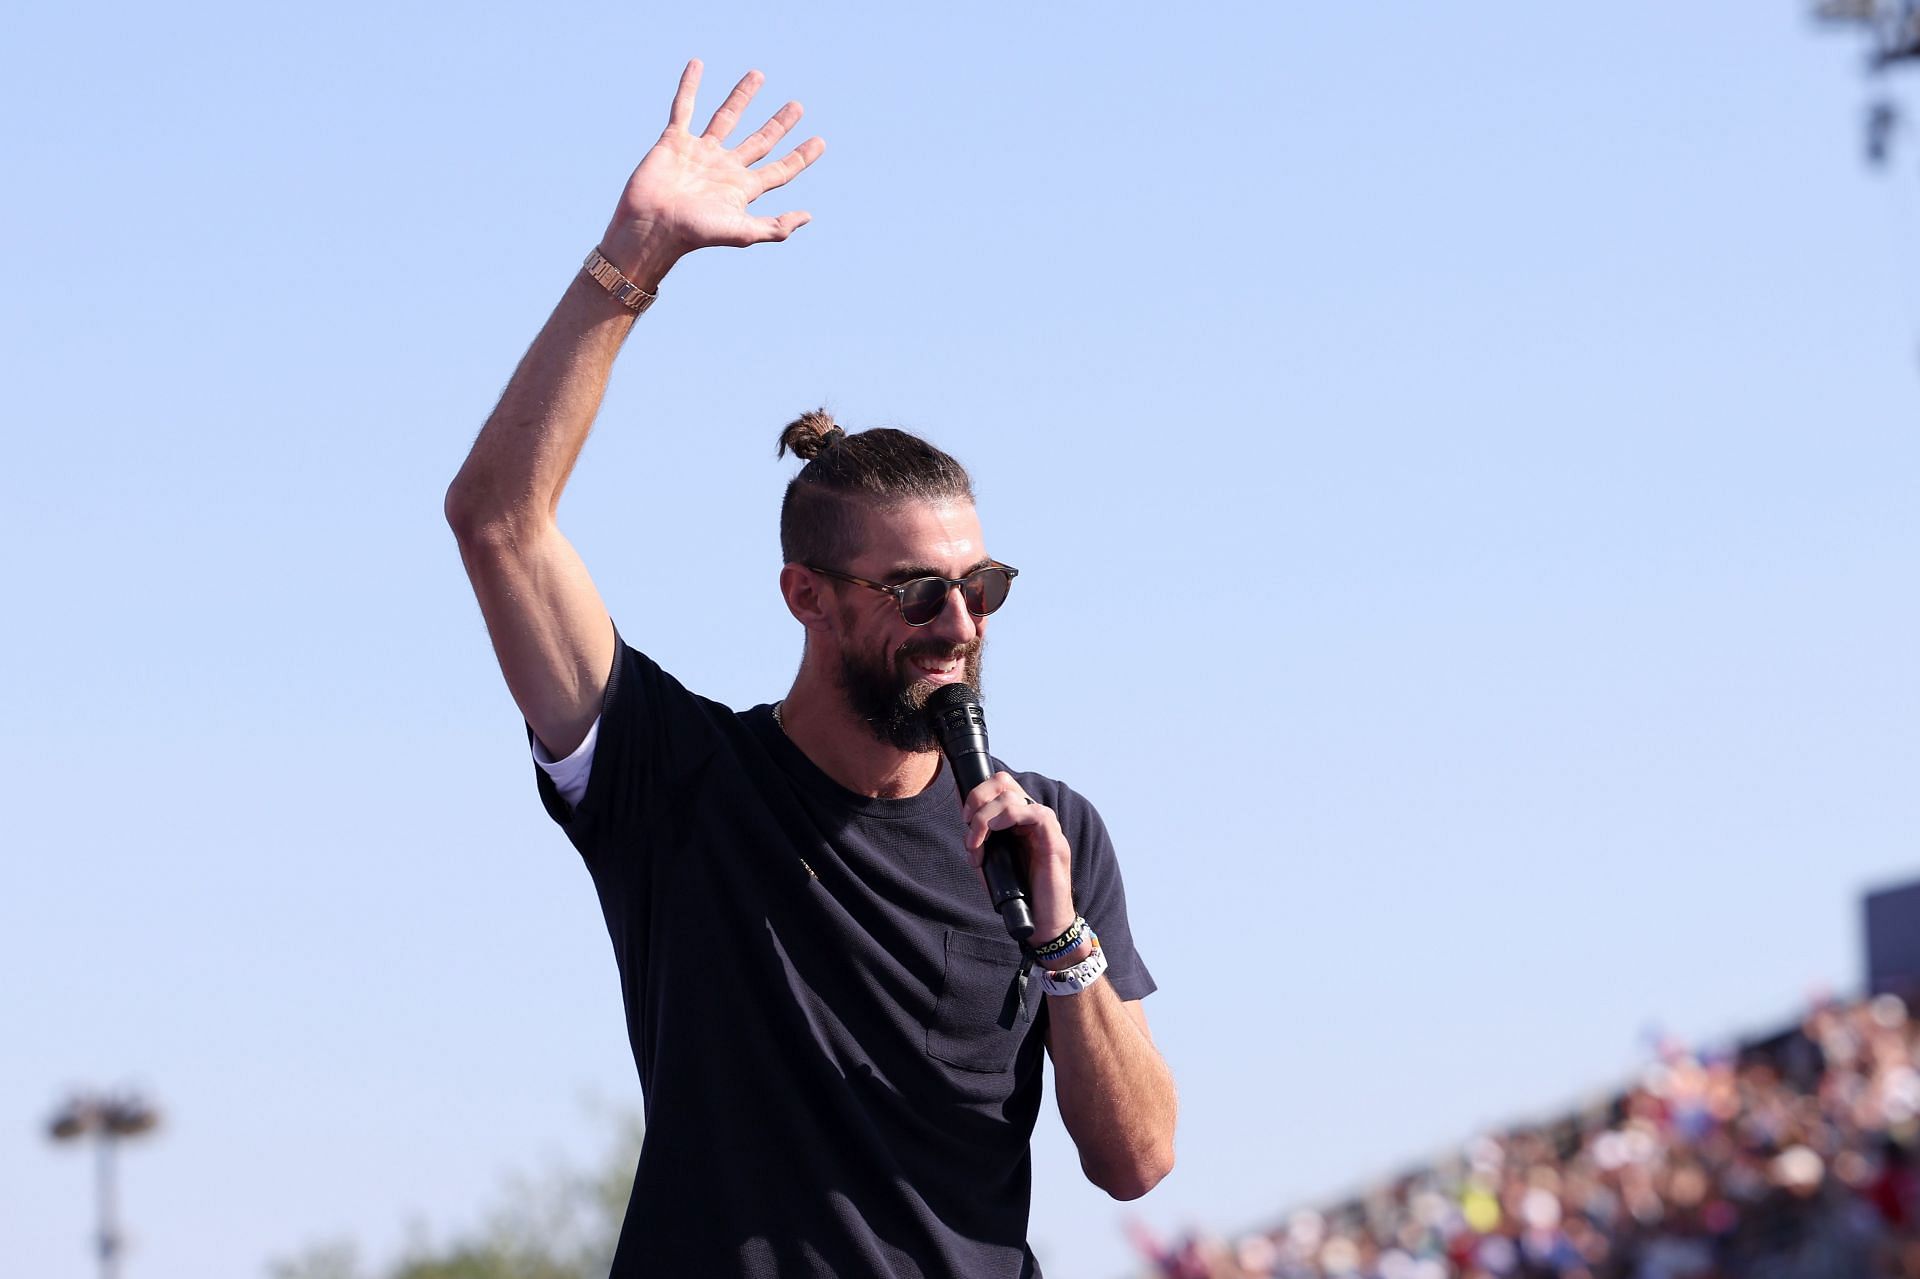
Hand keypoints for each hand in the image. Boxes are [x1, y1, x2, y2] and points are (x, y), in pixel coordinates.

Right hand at [600, 60, 826, 290]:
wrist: (652, 225)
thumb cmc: (695, 233)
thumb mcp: (742, 232)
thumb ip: (775, 226)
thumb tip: (808, 216)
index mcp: (743, 188)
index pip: (779, 169)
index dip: (800, 157)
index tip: (820, 142)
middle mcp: (725, 168)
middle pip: (759, 140)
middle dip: (778, 124)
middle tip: (797, 106)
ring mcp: (700, 152)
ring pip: (726, 117)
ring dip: (742, 96)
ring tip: (758, 75)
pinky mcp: (675, 140)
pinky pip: (684, 107)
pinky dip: (689, 86)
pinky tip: (697, 64)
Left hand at [963, 773, 1079, 948]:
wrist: (1041, 922)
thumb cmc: (1019, 893)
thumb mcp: (991, 864)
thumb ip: (980, 843)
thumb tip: (965, 826)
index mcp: (1018, 819)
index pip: (999, 785)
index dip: (976, 794)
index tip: (963, 818)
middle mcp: (1032, 817)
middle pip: (1003, 782)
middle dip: (977, 798)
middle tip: (967, 824)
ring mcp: (1045, 827)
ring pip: (1013, 797)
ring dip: (985, 818)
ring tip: (977, 844)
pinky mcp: (1055, 840)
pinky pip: (1035, 813)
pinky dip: (1009, 817)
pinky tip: (997, 833)